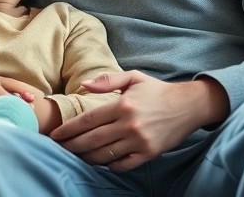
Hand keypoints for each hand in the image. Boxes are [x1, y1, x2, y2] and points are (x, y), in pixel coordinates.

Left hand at [49, 71, 227, 171]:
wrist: (188, 106)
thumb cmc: (157, 91)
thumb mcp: (133, 78)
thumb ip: (107, 81)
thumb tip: (84, 85)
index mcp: (122, 105)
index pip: (88, 120)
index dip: (69, 129)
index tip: (55, 134)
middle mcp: (129, 125)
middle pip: (92, 140)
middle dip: (72, 145)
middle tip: (58, 148)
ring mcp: (139, 142)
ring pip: (105, 154)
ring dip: (86, 157)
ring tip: (75, 155)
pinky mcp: (149, 154)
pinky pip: (123, 165)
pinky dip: (109, 165)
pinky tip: (100, 161)